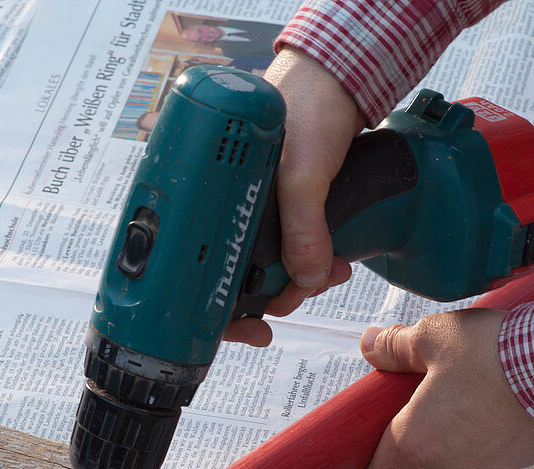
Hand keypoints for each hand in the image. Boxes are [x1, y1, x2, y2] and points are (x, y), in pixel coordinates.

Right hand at [223, 48, 363, 345]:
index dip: (214, 308)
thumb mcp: (304, 168)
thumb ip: (305, 225)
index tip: (244, 330)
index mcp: (209, 195)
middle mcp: (226, 206)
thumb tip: (307, 278)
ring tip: (328, 273)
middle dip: (272, 296)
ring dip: (299, 280)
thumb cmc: (307, 101)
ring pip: (267, 267)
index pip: (193, 266)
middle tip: (299, 296)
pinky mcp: (283, 210)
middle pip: (234, 275)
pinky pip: (291, 250)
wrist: (341, 74)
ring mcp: (254, 209)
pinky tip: (331, 262)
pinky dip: (311, 262)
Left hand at [355, 309, 533, 468]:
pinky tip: (504, 399)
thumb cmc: (491, 351)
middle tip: (427, 398)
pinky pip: (495, 452)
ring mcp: (489, 467)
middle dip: (418, 437)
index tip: (373, 445)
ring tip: (472, 391)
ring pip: (458, 459)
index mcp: (417, 441)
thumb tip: (370, 344)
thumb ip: (396, 347)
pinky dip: (493, 434)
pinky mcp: (521, 461)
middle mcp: (450, 465)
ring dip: (457, 435)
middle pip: (418, 465)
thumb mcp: (434, 336)